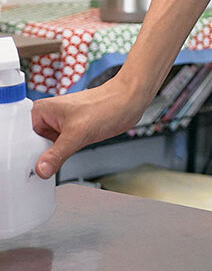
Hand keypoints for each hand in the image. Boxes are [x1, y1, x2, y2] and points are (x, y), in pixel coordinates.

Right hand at [31, 79, 149, 179]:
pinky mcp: (71, 132)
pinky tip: (62, 161)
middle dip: (39, 157)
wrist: (130, 101)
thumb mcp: (78, 133)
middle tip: (41, 169)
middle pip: (32, 145)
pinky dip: (61, 156)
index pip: (22, 137)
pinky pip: (59, 149)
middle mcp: (48, 117)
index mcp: (41, 111)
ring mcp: (59, 125)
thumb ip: (58, 153)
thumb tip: (41, 169)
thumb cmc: (108, 105)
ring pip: (47, 149)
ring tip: (54, 162)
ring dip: (51, 158)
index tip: (27, 168)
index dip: (24, 154)